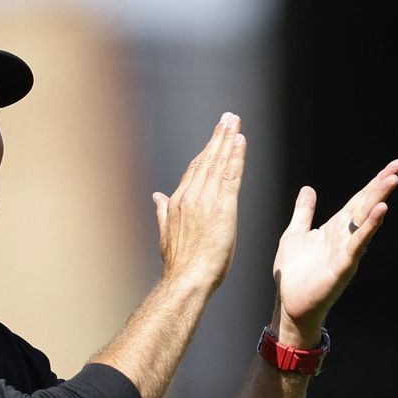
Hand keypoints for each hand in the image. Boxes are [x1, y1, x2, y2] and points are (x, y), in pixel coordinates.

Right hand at [152, 112, 246, 291]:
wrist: (186, 278)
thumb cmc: (179, 263)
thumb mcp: (165, 234)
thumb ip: (162, 212)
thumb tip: (156, 196)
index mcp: (178, 202)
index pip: (194, 170)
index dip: (205, 151)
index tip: (214, 137)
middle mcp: (191, 196)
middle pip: (206, 160)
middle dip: (218, 137)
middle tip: (227, 119)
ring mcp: (206, 200)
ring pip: (219, 163)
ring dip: (228, 140)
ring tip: (235, 123)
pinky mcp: (223, 207)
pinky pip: (231, 175)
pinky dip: (236, 157)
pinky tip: (241, 142)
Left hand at [272, 159, 397, 346]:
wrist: (290, 303)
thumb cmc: (294, 274)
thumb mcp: (295, 234)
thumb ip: (304, 212)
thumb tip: (308, 189)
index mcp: (335, 228)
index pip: (358, 200)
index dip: (372, 183)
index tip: (392, 166)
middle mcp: (344, 237)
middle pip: (365, 205)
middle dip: (381, 185)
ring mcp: (346, 250)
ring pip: (365, 220)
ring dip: (378, 200)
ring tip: (391, 180)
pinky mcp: (344, 265)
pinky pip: (358, 242)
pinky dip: (369, 227)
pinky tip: (379, 211)